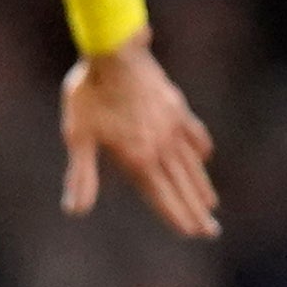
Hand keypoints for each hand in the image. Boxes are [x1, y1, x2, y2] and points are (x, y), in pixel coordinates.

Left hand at [61, 33, 219, 238]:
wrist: (115, 52)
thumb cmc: (89, 93)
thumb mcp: (77, 136)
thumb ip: (81, 176)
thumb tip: (75, 211)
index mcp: (137, 158)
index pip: (162, 197)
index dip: (177, 217)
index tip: (193, 234)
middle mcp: (161, 147)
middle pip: (182, 186)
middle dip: (196, 212)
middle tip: (211, 232)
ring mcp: (173, 127)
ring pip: (191, 165)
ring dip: (201, 187)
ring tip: (211, 205)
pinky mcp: (176, 108)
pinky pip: (194, 134)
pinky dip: (200, 149)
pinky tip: (206, 157)